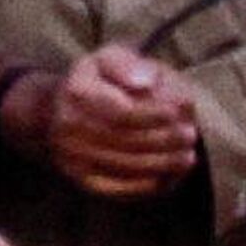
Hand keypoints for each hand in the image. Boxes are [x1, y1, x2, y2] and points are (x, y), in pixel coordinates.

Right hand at [0, 45, 197, 199]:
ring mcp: (72, 156)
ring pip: (124, 166)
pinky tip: (170, 176)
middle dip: (164, 140)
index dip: (154, 114)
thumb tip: (148, 82)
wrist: (55, 111)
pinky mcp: (80, 179)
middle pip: (125, 140)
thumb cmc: (96, 81)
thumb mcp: (108, 58)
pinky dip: (147, 185)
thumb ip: (127, 64)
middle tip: (190, 135)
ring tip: (187, 157)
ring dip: (162, 164)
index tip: (180, 111)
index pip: (121, 111)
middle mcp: (68, 126)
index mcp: (77, 91)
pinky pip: (117, 187)